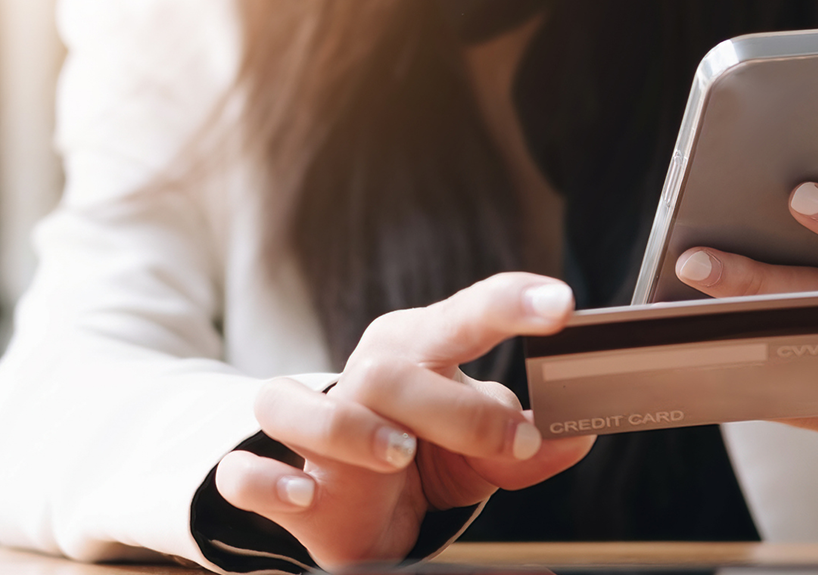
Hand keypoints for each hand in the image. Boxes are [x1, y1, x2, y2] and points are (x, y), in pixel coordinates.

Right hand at [213, 272, 595, 567]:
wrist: (358, 505)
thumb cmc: (424, 455)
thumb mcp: (483, 456)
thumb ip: (525, 448)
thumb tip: (574, 435)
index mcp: (416, 352)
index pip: (462, 315)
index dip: (508, 303)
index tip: (561, 304)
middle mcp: (358, 379)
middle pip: (388, 371)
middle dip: (455, 408)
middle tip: (511, 441)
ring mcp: (306, 430)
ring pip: (291, 402)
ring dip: (348, 428)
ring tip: (397, 455)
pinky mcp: (274, 484)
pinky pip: (243, 474)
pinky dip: (269, 481)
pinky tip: (306, 494)